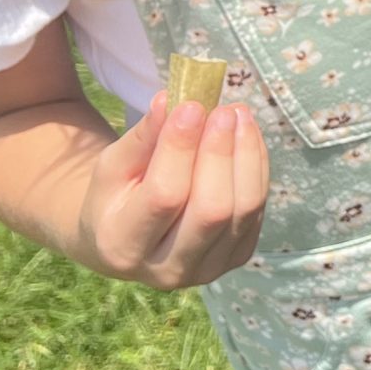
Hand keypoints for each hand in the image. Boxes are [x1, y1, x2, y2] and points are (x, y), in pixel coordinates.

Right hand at [75, 92, 269, 288]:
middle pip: (212, 208)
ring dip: (247, 155)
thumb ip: (142, 138)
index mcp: (123, 245)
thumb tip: (171, 100)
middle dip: (221, 152)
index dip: (182, 148)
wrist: (126, 242)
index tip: (192, 105)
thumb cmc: (116, 197)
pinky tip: (246, 137)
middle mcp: (167, 269)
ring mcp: (207, 269)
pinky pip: (257, 210)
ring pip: (243, 208)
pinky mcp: (236, 258)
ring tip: (239, 115)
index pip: (165, 196)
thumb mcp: (113, 166)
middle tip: (224, 110)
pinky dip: (256, 167)